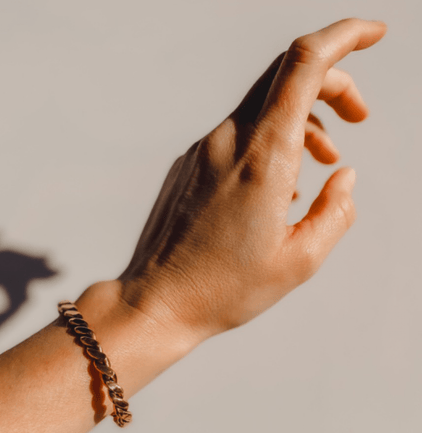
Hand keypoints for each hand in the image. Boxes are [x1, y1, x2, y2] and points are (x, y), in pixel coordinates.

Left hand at [117, 18, 386, 341]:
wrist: (157, 300)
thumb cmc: (224, 288)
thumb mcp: (300, 260)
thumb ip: (335, 211)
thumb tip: (344, 176)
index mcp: (263, 159)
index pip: (304, 64)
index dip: (344, 36)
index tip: (373, 33)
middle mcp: (227, 142)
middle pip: (285, 78)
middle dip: (332, 85)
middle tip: (358, 116)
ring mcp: (202, 152)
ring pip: (262, 109)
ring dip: (301, 122)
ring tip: (321, 161)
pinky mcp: (188, 166)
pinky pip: (237, 137)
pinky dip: (268, 143)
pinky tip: (276, 185)